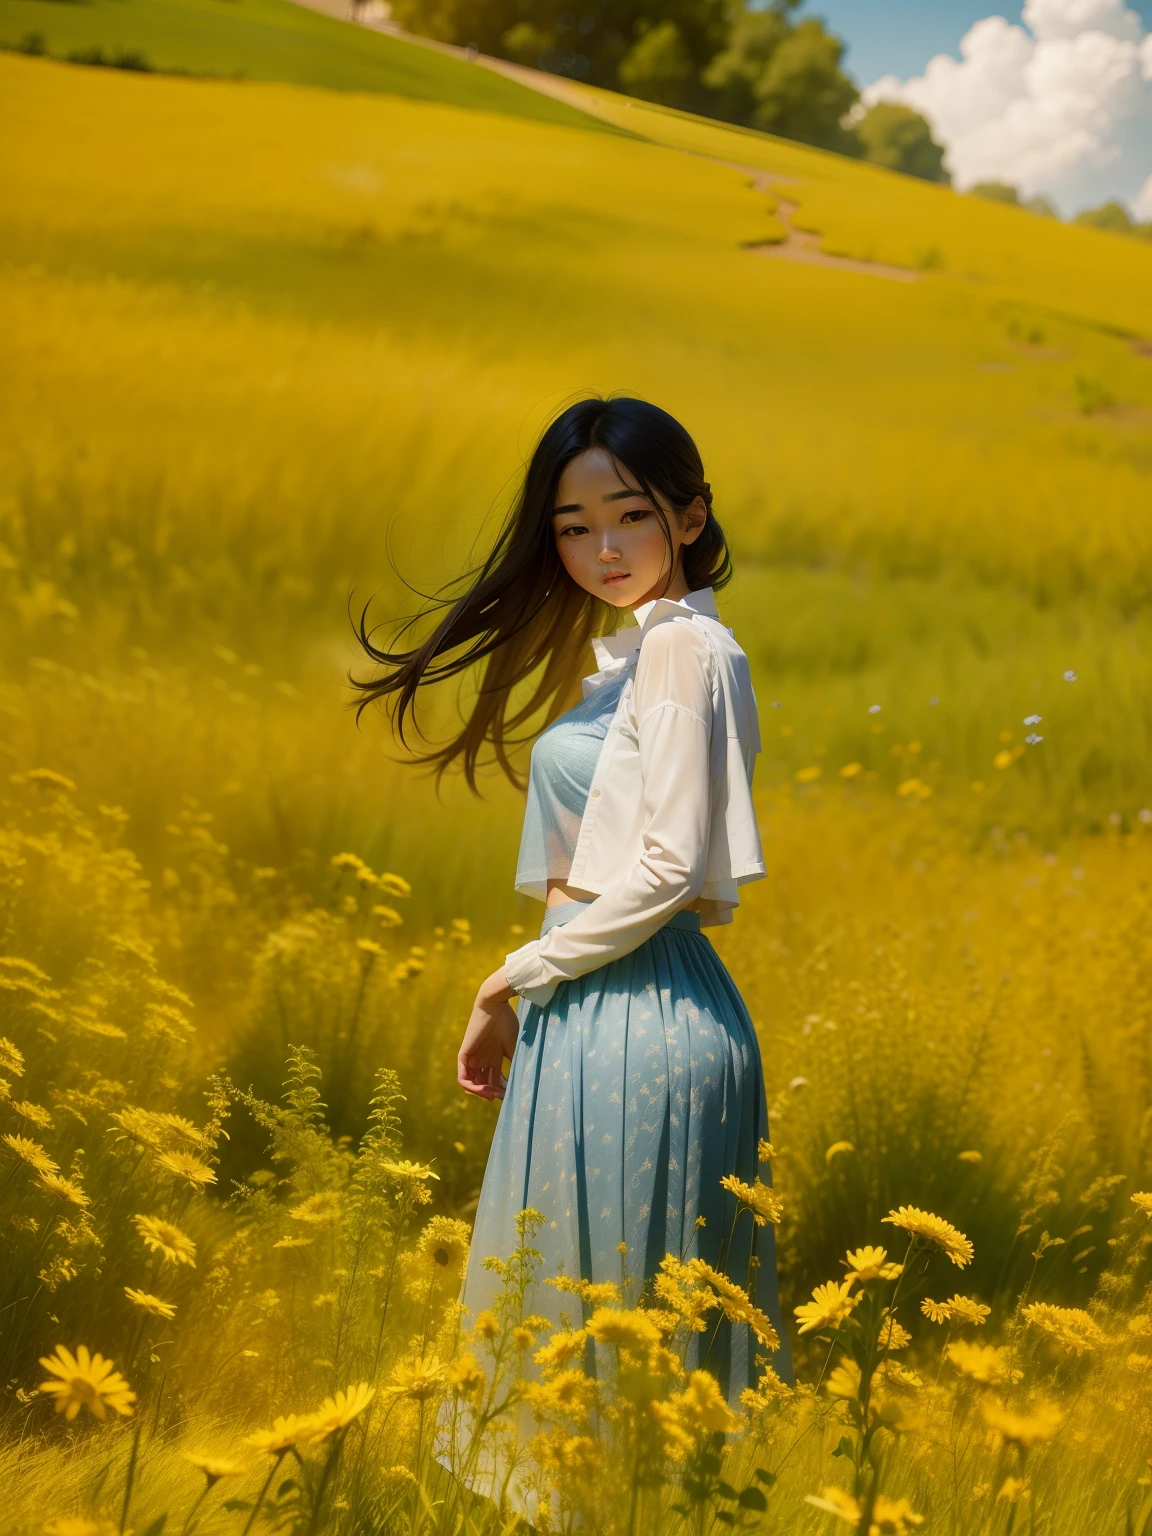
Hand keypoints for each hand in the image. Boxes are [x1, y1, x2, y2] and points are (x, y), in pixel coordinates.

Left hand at [457, 967, 518, 1100]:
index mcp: (494, 1056)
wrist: (495, 1005)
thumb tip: (521, 1085)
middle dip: (492, 1092)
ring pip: (473, 1083)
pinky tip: (482, 1090)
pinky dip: (471, 1087)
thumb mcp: (514, 1049)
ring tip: (492, 1093)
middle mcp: (482, 1058)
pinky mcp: (464, 1055)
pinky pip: (462, 1077)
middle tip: (502, 1095)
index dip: (501, 1089)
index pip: (494, 1079)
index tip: (510, 1093)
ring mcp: (473, 1057)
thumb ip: (514, 1066)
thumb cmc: (507, 1023)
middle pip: (483, 1083)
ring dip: (482, 1092)